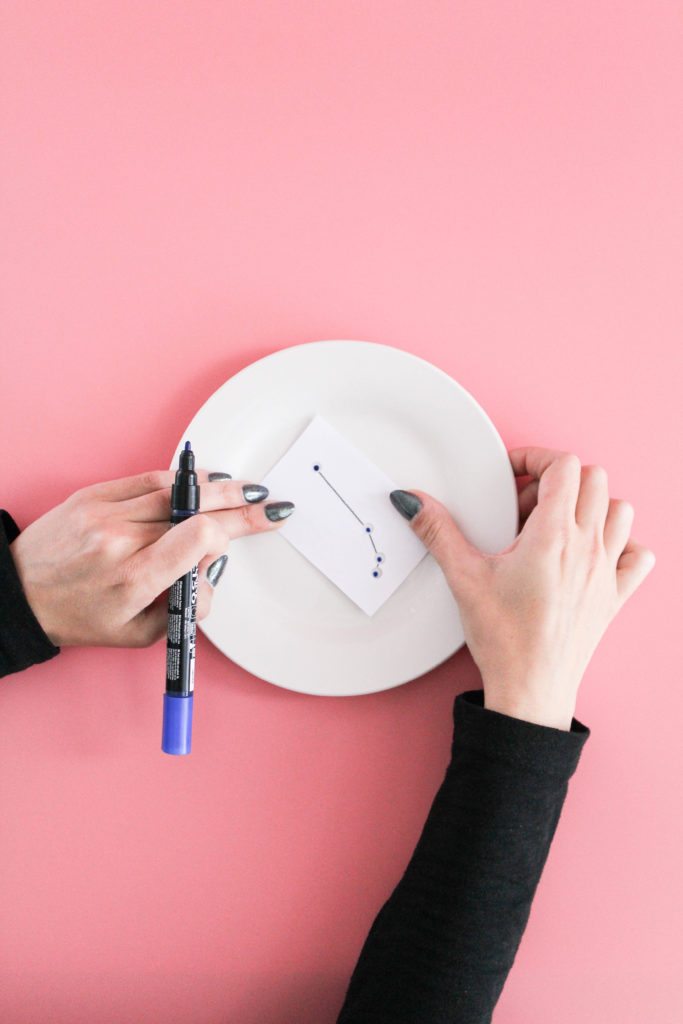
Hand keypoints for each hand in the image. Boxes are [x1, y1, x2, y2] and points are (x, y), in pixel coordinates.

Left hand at [9, 470, 293, 648]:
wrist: (20, 594)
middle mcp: (120, 540)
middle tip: (271, 503)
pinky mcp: (93, 495)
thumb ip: (186, 607)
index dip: (231, 532)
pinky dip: (181, 480)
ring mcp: (104, 513)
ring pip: (176, 489)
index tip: (254, 528)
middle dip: (240, 505)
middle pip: (195, 510)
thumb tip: (215, 570)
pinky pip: (149, 479)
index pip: (198, 539)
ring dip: (216, 487)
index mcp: (134, 579)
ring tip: (242, 489)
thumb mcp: (139, 634)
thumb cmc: (81, 618)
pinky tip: (204, 481)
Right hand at [391, 448, 655, 729]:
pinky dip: (623, 544)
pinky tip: (593, 554)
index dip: (536, 458)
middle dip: (559, 480)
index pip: (565, 466)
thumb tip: (411, 500)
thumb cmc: (504, 639)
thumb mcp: (463, 578)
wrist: (531, 689)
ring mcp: (606, 571)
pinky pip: (639, 556)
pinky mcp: (615, 596)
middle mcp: (588, 548)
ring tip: (557, 526)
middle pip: (595, 480)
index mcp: (553, 536)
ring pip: (621, 511)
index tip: (512, 473)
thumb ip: (437, 531)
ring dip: (592, 506)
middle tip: (526, 505)